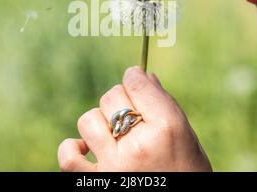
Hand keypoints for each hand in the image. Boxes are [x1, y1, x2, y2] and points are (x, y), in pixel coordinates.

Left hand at [58, 66, 211, 171]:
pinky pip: (68, 157)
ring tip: (113, 134)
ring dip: (100, 121)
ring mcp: (114, 166)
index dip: (133, 75)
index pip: (137, 84)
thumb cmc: (189, 173)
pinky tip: (87, 148)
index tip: (133, 76)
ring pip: (89, 119)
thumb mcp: (188, 139)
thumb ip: (166, 106)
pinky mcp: (95, 183)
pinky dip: (72, 148)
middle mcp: (139, 144)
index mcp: (167, 129)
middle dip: (121, 99)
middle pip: (113, 96)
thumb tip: (144, 76)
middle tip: (130, 112)